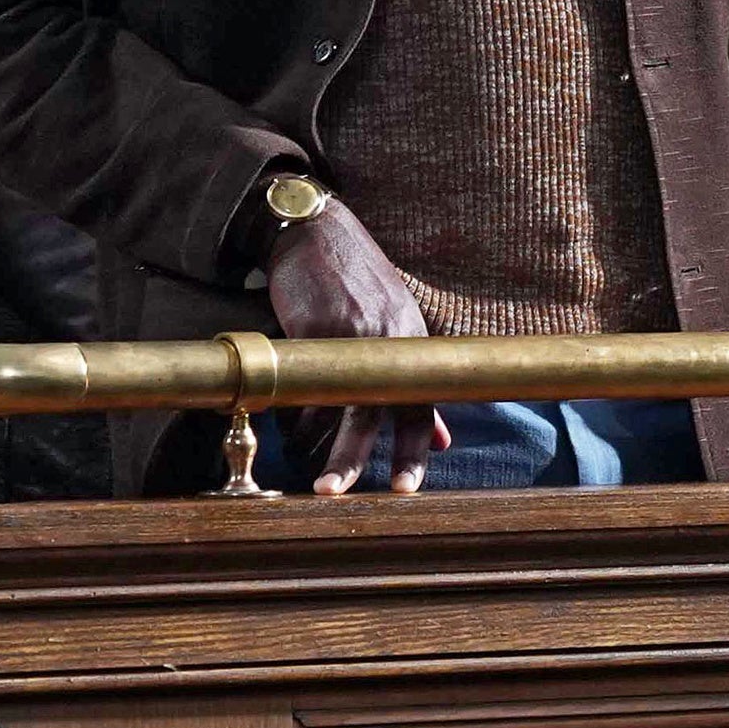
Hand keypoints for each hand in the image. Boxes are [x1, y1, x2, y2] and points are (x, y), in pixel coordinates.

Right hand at [266, 198, 446, 494]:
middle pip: (373, 413)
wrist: (318, 234)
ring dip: (310, 440)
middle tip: (333, 492)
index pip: (420, 407)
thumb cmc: (359, 287)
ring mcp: (350, 334)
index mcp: (411, 347)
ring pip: (328, 402)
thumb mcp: (399, 328)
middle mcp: (387, 342)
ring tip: (301, 462)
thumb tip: (443, 439)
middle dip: (351, 457)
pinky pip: (300, 380)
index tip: (404, 490)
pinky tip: (285, 425)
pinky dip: (290, 408)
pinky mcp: (313, 326)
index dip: (414, 451)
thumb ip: (416, 385)